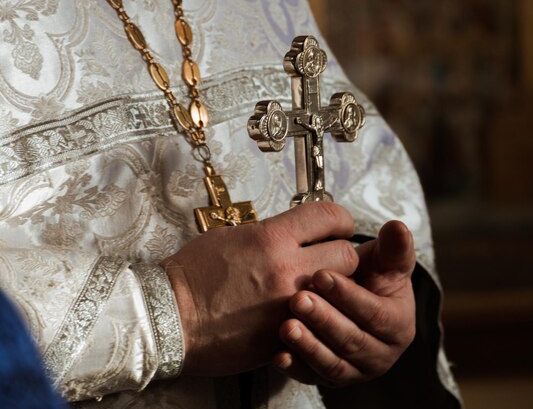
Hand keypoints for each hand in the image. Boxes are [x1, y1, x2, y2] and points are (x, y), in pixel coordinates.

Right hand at [162, 202, 358, 375]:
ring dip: (334, 287)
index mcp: (271, 239)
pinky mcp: (284, 334)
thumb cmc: (194, 275)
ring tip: (316, 287)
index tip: (338, 225)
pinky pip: (316, 320)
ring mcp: (287, 305)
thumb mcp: (232, 236)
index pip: (329, 216)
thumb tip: (296, 233)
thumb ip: (271, 233)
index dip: (340, 219)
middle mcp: (285, 270)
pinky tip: (299, 311)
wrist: (168, 316)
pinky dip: (314, 314)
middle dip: (341, 254)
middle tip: (329, 258)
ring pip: (340, 291)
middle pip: (346, 255)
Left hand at [273, 220, 415, 386]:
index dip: (349, 295)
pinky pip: (312, 377)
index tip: (321, 274)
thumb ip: (392, 247)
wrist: (353, 296)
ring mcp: (355, 370)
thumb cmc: (370, 274)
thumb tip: (399, 227)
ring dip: (309, 345)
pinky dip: (295, 367)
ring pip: (333, 363)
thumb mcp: (384, 260)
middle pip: (353, 340)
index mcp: (399, 325)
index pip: (376, 314)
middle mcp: (381, 354)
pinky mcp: (330, 378)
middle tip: (298, 299)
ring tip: (286, 325)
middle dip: (324, 320)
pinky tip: (277, 355)